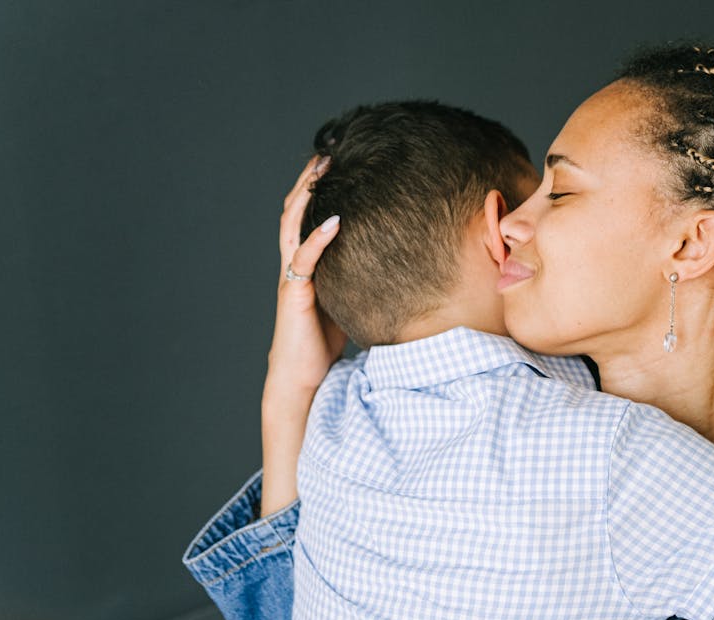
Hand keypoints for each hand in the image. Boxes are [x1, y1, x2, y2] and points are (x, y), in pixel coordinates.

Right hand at [260, 156, 344, 515]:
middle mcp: (300, 261)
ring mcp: (295, 275)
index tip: (343, 157)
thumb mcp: (357, 298)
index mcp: (314, 260)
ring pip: (294, 225)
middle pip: (299, 209)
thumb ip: (373, 277)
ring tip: (322, 167)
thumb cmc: (331, 341)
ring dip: (308, 194)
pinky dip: (318, 239)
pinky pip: (305, 260)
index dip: (323, 185)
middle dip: (311, 177)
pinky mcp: (297, 293)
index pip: (314, 213)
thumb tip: (419, 264)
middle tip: (329, 148)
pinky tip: (334, 221)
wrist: (305, 376)